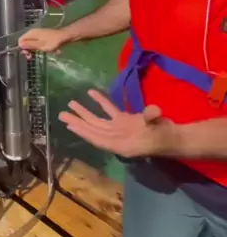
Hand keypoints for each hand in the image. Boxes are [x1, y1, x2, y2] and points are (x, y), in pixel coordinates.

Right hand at [18, 27, 65, 57]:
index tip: (28, 54)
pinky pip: (36, 42)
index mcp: (31, 33)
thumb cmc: (52, 42)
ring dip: (32, 49)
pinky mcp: (42, 36)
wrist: (64, 36)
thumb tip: (19, 45)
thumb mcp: (40, 45)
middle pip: (25, 41)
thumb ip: (29, 45)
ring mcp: (38, 34)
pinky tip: (42, 50)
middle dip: (27, 49)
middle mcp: (33, 32)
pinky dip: (37, 47)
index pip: (20, 40)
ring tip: (37, 54)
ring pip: (30, 42)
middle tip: (31, 57)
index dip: (22, 48)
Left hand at [59, 90, 176, 158]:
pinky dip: (100, 102)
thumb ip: (152, 119)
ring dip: (84, 113)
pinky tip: (91, 93)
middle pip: (93, 130)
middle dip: (78, 122)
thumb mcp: (158, 130)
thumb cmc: (164, 136)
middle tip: (61, 115)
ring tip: (70, 104)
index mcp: (120, 143)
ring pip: (98, 120)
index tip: (70, 125)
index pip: (97, 138)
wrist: (174, 137)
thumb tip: (153, 110)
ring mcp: (120, 129)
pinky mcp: (126, 120)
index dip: (84, 132)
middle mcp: (116, 137)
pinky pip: (110, 110)